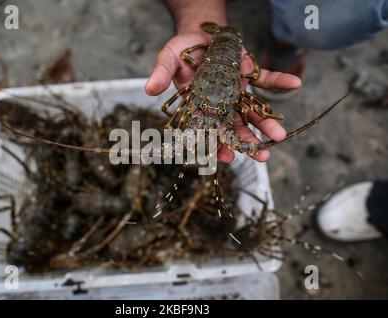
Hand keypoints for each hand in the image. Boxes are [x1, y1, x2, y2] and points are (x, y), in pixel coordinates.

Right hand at [146, 32, 301, 162]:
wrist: (200, 33)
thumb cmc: (182, 50)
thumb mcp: (169, 58)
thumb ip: (162, 73)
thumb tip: (148, 88)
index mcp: (200, 105)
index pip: (208, 129)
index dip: (217, 143)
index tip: (226, 157)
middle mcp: (221, 103)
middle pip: (235, 126)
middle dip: (247, 141)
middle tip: (262, 156)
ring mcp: (237, 91)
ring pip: (253, 110)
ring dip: (266, 123)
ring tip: (278, 136)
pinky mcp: (250, 74)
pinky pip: (267, 78)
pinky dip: (280, 82)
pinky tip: (295, 84)